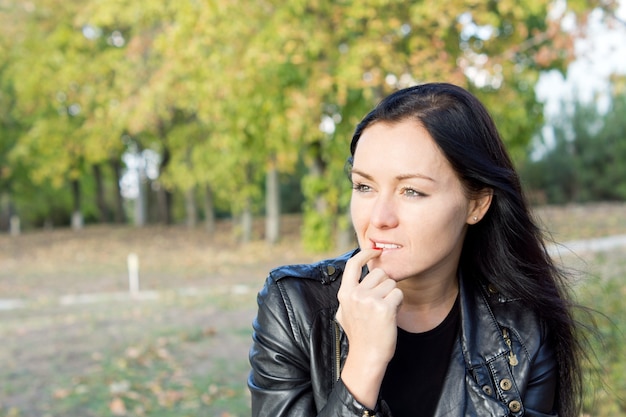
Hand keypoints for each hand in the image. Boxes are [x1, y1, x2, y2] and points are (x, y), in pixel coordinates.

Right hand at [335, 248, 403, 407]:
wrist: (367, 356)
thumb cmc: (359, 335)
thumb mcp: (345, 312)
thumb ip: (350, 292)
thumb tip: (356, 271)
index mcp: (345, 293)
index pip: (353, 264)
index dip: (365, 254)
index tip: (374, 250)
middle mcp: (355, 294)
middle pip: (379, 273)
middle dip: (384, 285)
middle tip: (380, 304)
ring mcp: (369, 300)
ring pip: (391, 283)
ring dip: (392, 295)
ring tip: (383, 312)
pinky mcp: (384, 307)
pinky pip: (398, 294)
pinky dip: (398, 304)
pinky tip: (390, 316)